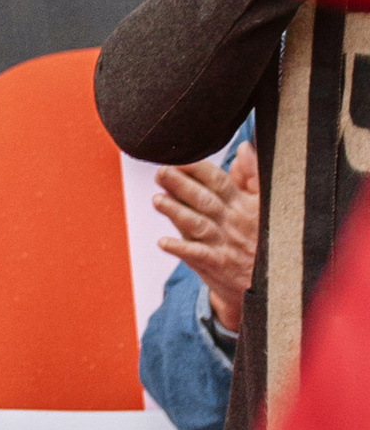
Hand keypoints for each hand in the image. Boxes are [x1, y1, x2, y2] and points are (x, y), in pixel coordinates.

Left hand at [155, 142, 257, 335]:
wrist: (272, 282)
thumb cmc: (259, 236)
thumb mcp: (263, 204)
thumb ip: (251, 176)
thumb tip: (244, 147)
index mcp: (242, 204)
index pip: (218, 181)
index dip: (198, 169)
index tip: (178, 158)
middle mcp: (232, 222)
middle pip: (204, 200)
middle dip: (181, 185)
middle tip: (160, 171)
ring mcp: (224, 244)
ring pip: (197, 225)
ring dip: (176, 212)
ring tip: (157, 200)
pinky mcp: (218, 266)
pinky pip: (197, 256)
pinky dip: (181, 249)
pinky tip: (162, 242)